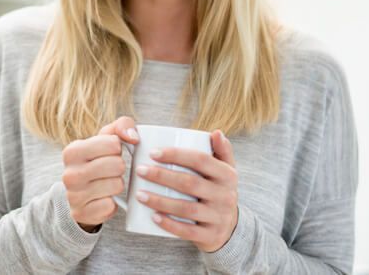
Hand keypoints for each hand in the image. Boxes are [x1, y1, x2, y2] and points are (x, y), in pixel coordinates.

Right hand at [62, 116, 139, 231]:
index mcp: (72, 151)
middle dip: (120, 167)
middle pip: (117, 165)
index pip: (113, 143)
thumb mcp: (105, 139)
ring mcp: (74, 195)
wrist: (79, 193)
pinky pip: (111, 206)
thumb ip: (122, 126)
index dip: (118, 148)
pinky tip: (104, 198)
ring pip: (116, 186)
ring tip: (107, 183)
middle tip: (111, 170)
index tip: (111, 153)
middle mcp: (69, 173)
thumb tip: (134, 137)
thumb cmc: (97, 160)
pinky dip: (112, 203)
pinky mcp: (82, 213)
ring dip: (118, 185)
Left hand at [135, 129, 238, 252]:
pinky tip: (153, 217)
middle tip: (139, 170)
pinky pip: (188, 231)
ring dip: (160, 201)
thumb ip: (221, 150)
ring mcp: (219, 217)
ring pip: (186, 208)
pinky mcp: (210, 236)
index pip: (200, 160)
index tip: (152, 152)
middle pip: (190, 183)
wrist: (230, 227)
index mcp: (227, 175)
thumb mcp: (225, 170)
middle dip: (161, 176)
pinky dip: (170, 224)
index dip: (176, 154)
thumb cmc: (218, 190)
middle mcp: (226, 196)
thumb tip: (215, 132)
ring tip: (139, 193)